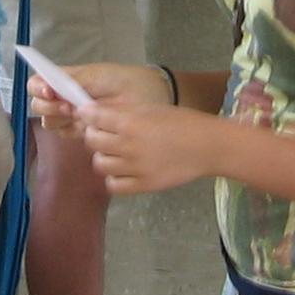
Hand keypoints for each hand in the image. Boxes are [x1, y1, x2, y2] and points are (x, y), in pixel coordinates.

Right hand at [26, 60, 163, 136]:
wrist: (148, 98)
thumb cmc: (123, 80)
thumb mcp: (98, 76)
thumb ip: (72, 81)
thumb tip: (50, 87)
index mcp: (65, 79)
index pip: (38, 83)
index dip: (38, 88)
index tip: (50, 92)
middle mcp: (63, 96)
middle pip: (39, 105)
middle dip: (48, 107)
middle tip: (69, 108)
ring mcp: (71, 115)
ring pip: (49, 121)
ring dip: (58, 120)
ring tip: (79, 117)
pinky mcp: (82, 131)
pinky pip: (65, 134)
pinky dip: (70, 132)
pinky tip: (83, 128)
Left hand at [81, 102, 221, 194]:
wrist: (207, 146)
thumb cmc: (181, 121)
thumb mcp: (150, 108)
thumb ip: (122, 111)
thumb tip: (93, 111)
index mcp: (130, 121)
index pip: (92, 118)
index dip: (87, 115)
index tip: (89, 115)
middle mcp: (128, 145)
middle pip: (91, 141)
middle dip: (94, 135)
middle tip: (105, 134)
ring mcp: (134, 168)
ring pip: (99, 164)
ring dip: (104, 156)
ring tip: (116, 153)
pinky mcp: (143, 185)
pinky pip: (113, 185)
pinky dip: (114, 177)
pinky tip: (124, 170)